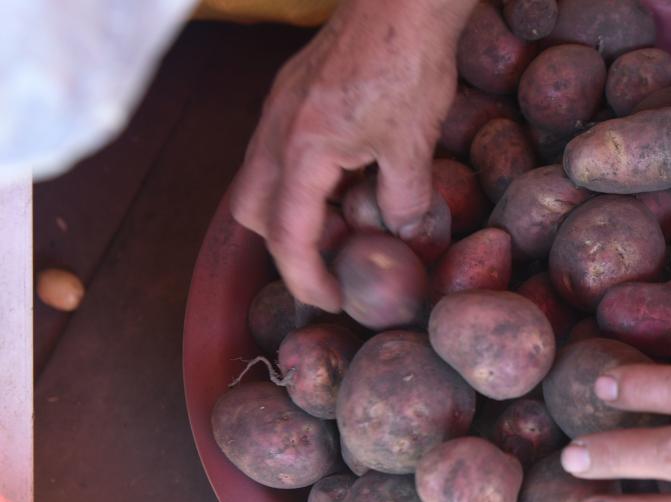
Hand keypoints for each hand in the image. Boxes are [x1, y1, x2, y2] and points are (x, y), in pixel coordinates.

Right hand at [231, 0, 476, 310]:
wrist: (403, 0)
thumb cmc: (407, 64)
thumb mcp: (412, 146)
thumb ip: (402, 201)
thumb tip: (402, 234)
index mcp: (301, 150)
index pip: (286, 236)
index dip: (306, 278)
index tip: (331, 300)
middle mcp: (276, 129)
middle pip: (255, 210)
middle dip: (288, 246)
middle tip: (334, 262)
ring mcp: (280, 107)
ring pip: (263, 177)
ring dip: (296, 209)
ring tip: (346, 221)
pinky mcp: (293, 90)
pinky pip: (279, 149)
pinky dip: (303, 177)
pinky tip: (348, 176)